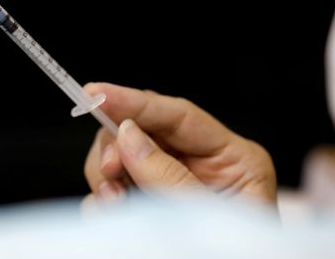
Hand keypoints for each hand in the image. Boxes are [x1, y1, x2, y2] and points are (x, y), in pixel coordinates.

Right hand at [83, 83, 276, 206]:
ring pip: (120, 157)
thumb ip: (168, 176)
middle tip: (109, 175)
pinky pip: (113, 189)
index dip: (134, 101)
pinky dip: (102, 200)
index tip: (97, 93)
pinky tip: (109, 213)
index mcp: (233, 159)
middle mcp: (201, 164)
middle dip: (115, 147)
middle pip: (142, 130)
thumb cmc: (238, 255)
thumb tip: (126, 136)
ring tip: (113, 204)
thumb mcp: (209, 215)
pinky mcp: (149, 205)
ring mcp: (172, 184)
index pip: (178, 114)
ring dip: (105, 177)